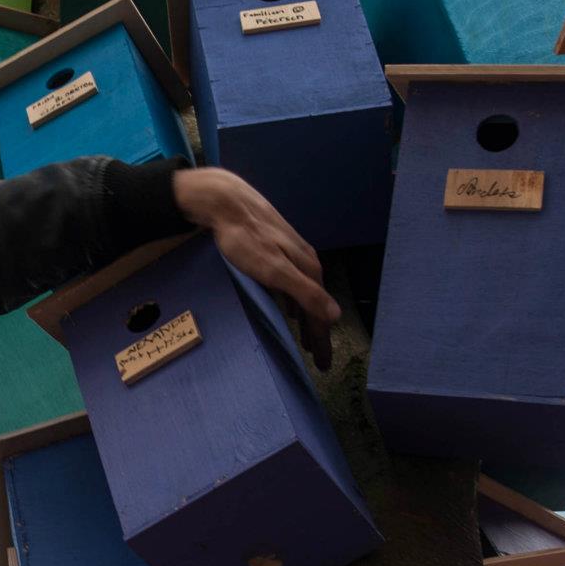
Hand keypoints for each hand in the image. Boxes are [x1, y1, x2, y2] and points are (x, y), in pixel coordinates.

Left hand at [171, 167, 338, 370]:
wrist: (227, 201)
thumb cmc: (247, 238)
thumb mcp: (275, 270)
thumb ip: (305, 293)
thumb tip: (336, 316)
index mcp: (308, 270)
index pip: (320, 314)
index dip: (322, 340)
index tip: (324, 364)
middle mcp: (305, 262)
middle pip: (315, 304)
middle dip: (317, 333)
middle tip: (317, 359)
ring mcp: (291, 254)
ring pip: (303, 293)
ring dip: (305, 318)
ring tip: (304, 338)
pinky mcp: (276, 249)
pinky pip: (291, 283)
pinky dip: (293, 302)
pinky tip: (285, 307)